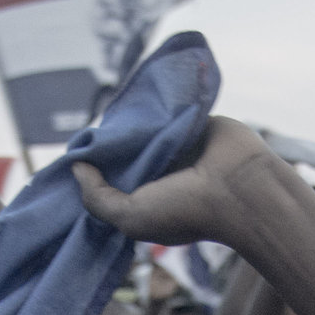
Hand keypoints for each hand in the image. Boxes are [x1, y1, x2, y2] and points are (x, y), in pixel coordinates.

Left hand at [73, 116, 285, 251]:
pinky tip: (135, 97)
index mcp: (148, 198)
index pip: (113, 181)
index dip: (93, 171)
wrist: (239, 188)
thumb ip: (96, 198)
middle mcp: (162, 173)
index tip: (75, 158)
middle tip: (85, 132)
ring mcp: (177, 146)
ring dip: (129, 120)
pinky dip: (153, 103)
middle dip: (108, 145)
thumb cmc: (186, 210)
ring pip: (143, 128)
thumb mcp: (129, 216)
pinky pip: (166, 107)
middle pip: (124, 152)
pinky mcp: (193, 121)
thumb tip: (77, 167)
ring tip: (109, 112)